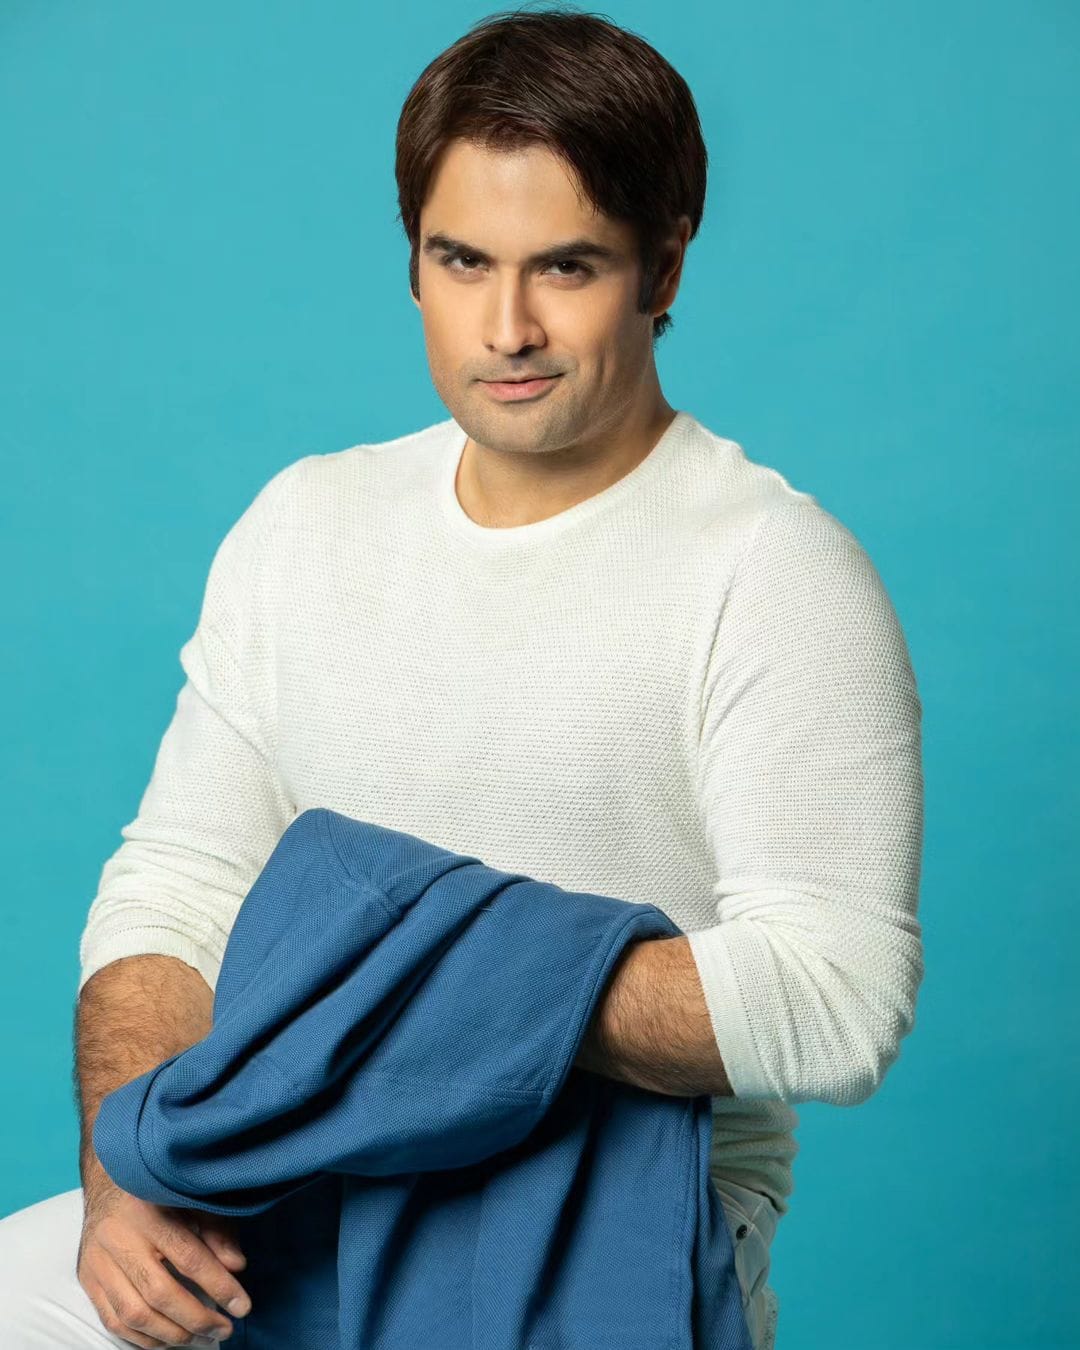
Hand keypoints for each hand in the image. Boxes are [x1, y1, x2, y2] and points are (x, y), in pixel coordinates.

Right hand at [77, 1173, 251, 1345]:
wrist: (108, 1185)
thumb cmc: (159, 1193)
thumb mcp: (193, 1198)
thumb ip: (216, 1230)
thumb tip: (236, 1267)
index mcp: (149, 1211)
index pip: (189, 1257)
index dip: (219, 1286)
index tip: (242, 1307)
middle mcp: (119, 1238)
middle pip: (160, 1292)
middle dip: (197, 1318)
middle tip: (223, 1329)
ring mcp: (99, 1262)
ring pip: (135, 1313)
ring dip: (172, 1334)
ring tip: (201, 1337)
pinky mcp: (88, 1279)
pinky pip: (114, 1320)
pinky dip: (143, 1337)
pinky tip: (169, 1338)